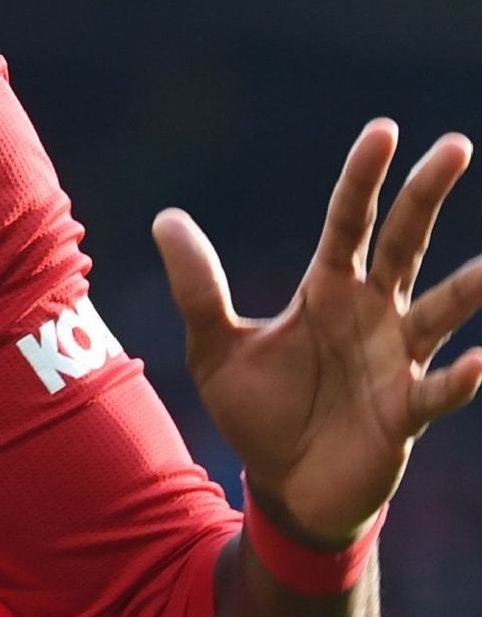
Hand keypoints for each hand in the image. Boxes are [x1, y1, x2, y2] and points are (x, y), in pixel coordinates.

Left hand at [154, 120, 481, 547]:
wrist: (284, 487)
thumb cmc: (258, 411)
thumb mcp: (215, 345)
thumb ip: (197, 286)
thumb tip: (165, 217)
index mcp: (328, 290)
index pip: (349, 221)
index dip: (363, 177)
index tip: (383, 129)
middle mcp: (372, 314)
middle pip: (404, 243)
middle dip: (426, 195)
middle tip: (455, 144)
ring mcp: (396, 361)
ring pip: (439, 313)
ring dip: (468, 288)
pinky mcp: (406, 414)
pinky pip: (438, 392)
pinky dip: (458, 379)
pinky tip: (479, 362)